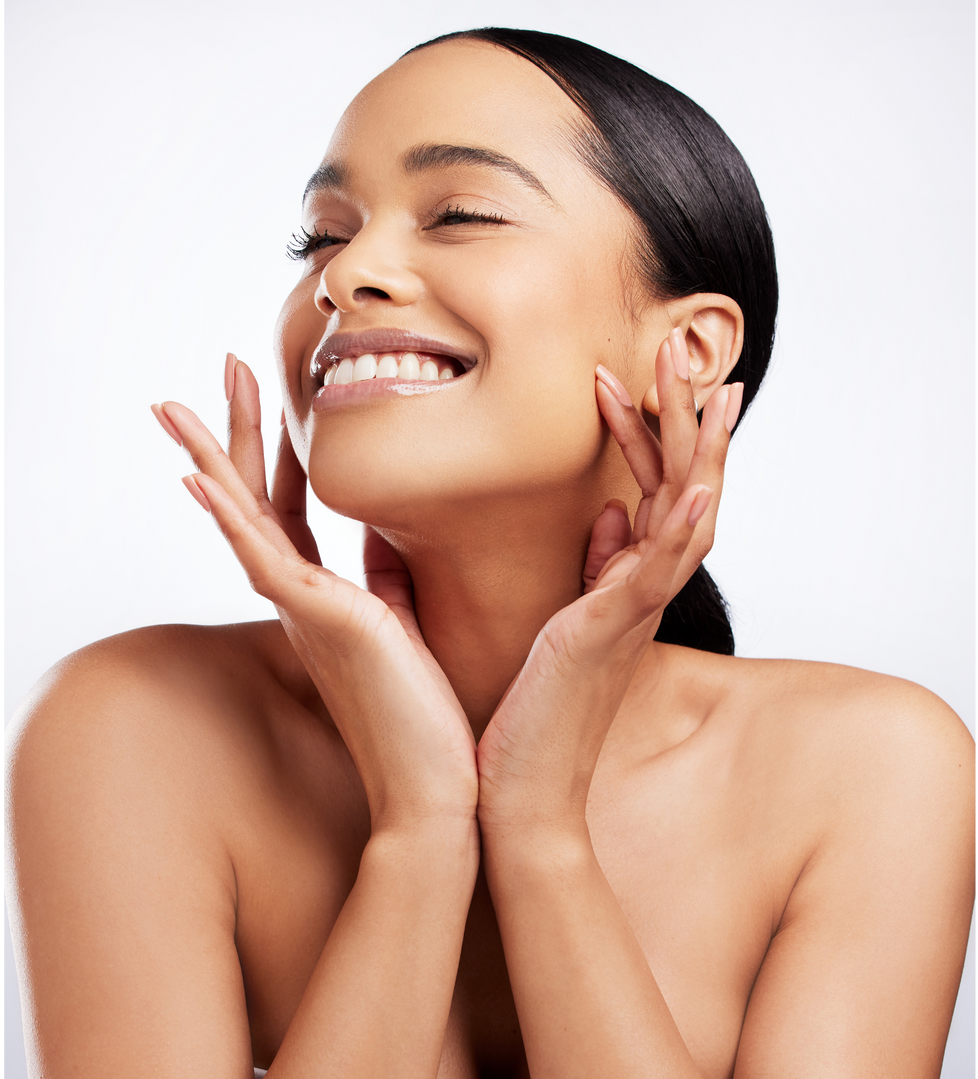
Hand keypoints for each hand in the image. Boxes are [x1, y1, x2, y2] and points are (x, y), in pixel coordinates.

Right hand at [151, 356, 477, 833]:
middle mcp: (302, 601)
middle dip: (239, 433)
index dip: (277, 455)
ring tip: (176, 405)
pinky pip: (262, 558)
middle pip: (256, 500)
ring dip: (212, 456)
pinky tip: (197, 475)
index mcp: (325, 599)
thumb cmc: (428, 719)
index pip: (290, 511)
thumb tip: (393, 539)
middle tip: (226, 367)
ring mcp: (304, 611)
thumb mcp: (407, 631)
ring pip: (244, 519)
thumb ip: (391, 581)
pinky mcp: (321, 622)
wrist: (438, 788)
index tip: (275, 402)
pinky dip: (227, 514)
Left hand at [476, 328, 742, 834]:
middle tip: (679, 345)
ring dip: (696, 449)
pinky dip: (680, 529)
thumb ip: (596, 564)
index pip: (645, 488)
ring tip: (708, 384)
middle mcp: (640, 589)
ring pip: (685, 514)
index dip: (640, 430)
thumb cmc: (531, 709)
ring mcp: (633, 611)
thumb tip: (610, 511)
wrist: (518, 789)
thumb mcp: (565, 618)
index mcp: (624, 580)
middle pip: (681, 484)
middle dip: (683, 413)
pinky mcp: (612, 635)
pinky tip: (697, 486)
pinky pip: (659, 574)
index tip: (620, 376)